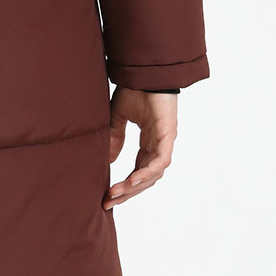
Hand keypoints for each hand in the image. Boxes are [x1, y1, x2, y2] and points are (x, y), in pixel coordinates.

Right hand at [103, 87, 177, 209]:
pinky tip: (131, 180)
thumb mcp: (118, 116)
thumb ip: (115, 137)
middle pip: (145, 178)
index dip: (124, 184)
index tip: (107, 195)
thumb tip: (108, 160)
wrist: (145, 72)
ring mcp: (165, 142)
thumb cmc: (135, 89)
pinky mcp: (168, 136)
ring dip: (134, 186)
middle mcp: (159, 145)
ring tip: (115, 194)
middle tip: (108, 202)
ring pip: (153, 174)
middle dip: (127, 193)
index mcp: (149, 142)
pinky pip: (159, 161)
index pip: (138, 170)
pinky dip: (145, 172)